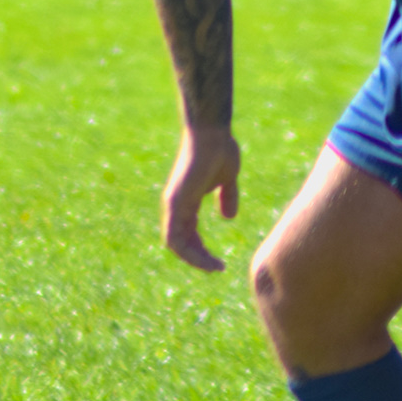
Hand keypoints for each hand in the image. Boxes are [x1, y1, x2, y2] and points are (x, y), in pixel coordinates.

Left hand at [161, 123, 240, 271]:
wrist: (211, 132)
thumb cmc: (219, 149)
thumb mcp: (227, 179)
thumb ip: (226, 196)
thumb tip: (228, 217)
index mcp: (186, 200)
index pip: (187, 233)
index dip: (200, 250)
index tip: (218, 262)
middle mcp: (176, 204)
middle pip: (180, 242)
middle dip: (197, 258)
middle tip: (217, 269)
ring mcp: (173, 203)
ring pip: (175, 243)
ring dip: (194, 260)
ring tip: (214, 268)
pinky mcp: (175, 201)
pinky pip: (175, 236)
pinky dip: (188, 252)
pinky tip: (207, 259)